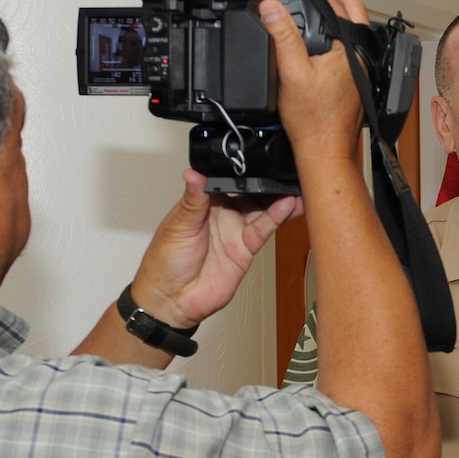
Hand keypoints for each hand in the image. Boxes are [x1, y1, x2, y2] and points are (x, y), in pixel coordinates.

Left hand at [128, 173, 300, 330]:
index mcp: (204, 203)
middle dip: (267, 182)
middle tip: (284, 168)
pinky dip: (276, 217)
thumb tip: (194, 173)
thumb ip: (193, 199)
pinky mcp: (245, 249)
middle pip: (251, 193)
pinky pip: (263, 230)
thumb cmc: (164, 262)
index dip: (242, 170)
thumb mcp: (178, 225)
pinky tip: (287, 205)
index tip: (257, 157)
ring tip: (294, 185)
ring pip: (262, 210)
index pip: (227, 180)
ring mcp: (235, 232)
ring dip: (278, 198)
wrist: (172, 300)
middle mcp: (222, 215)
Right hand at [259, 0, 370, 166]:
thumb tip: (272, 8)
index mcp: (349, 49)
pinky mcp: (354, 78)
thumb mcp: (291, 72)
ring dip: (335, 9)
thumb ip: (283, 36)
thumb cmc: (314, 121)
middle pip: (351, 11)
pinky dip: (336, 29)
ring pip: (352, 27)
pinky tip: (322, 32)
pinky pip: (348, 42)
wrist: (325, 150)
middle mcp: (359, 56)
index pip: (336, 2)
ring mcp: (359, 67)